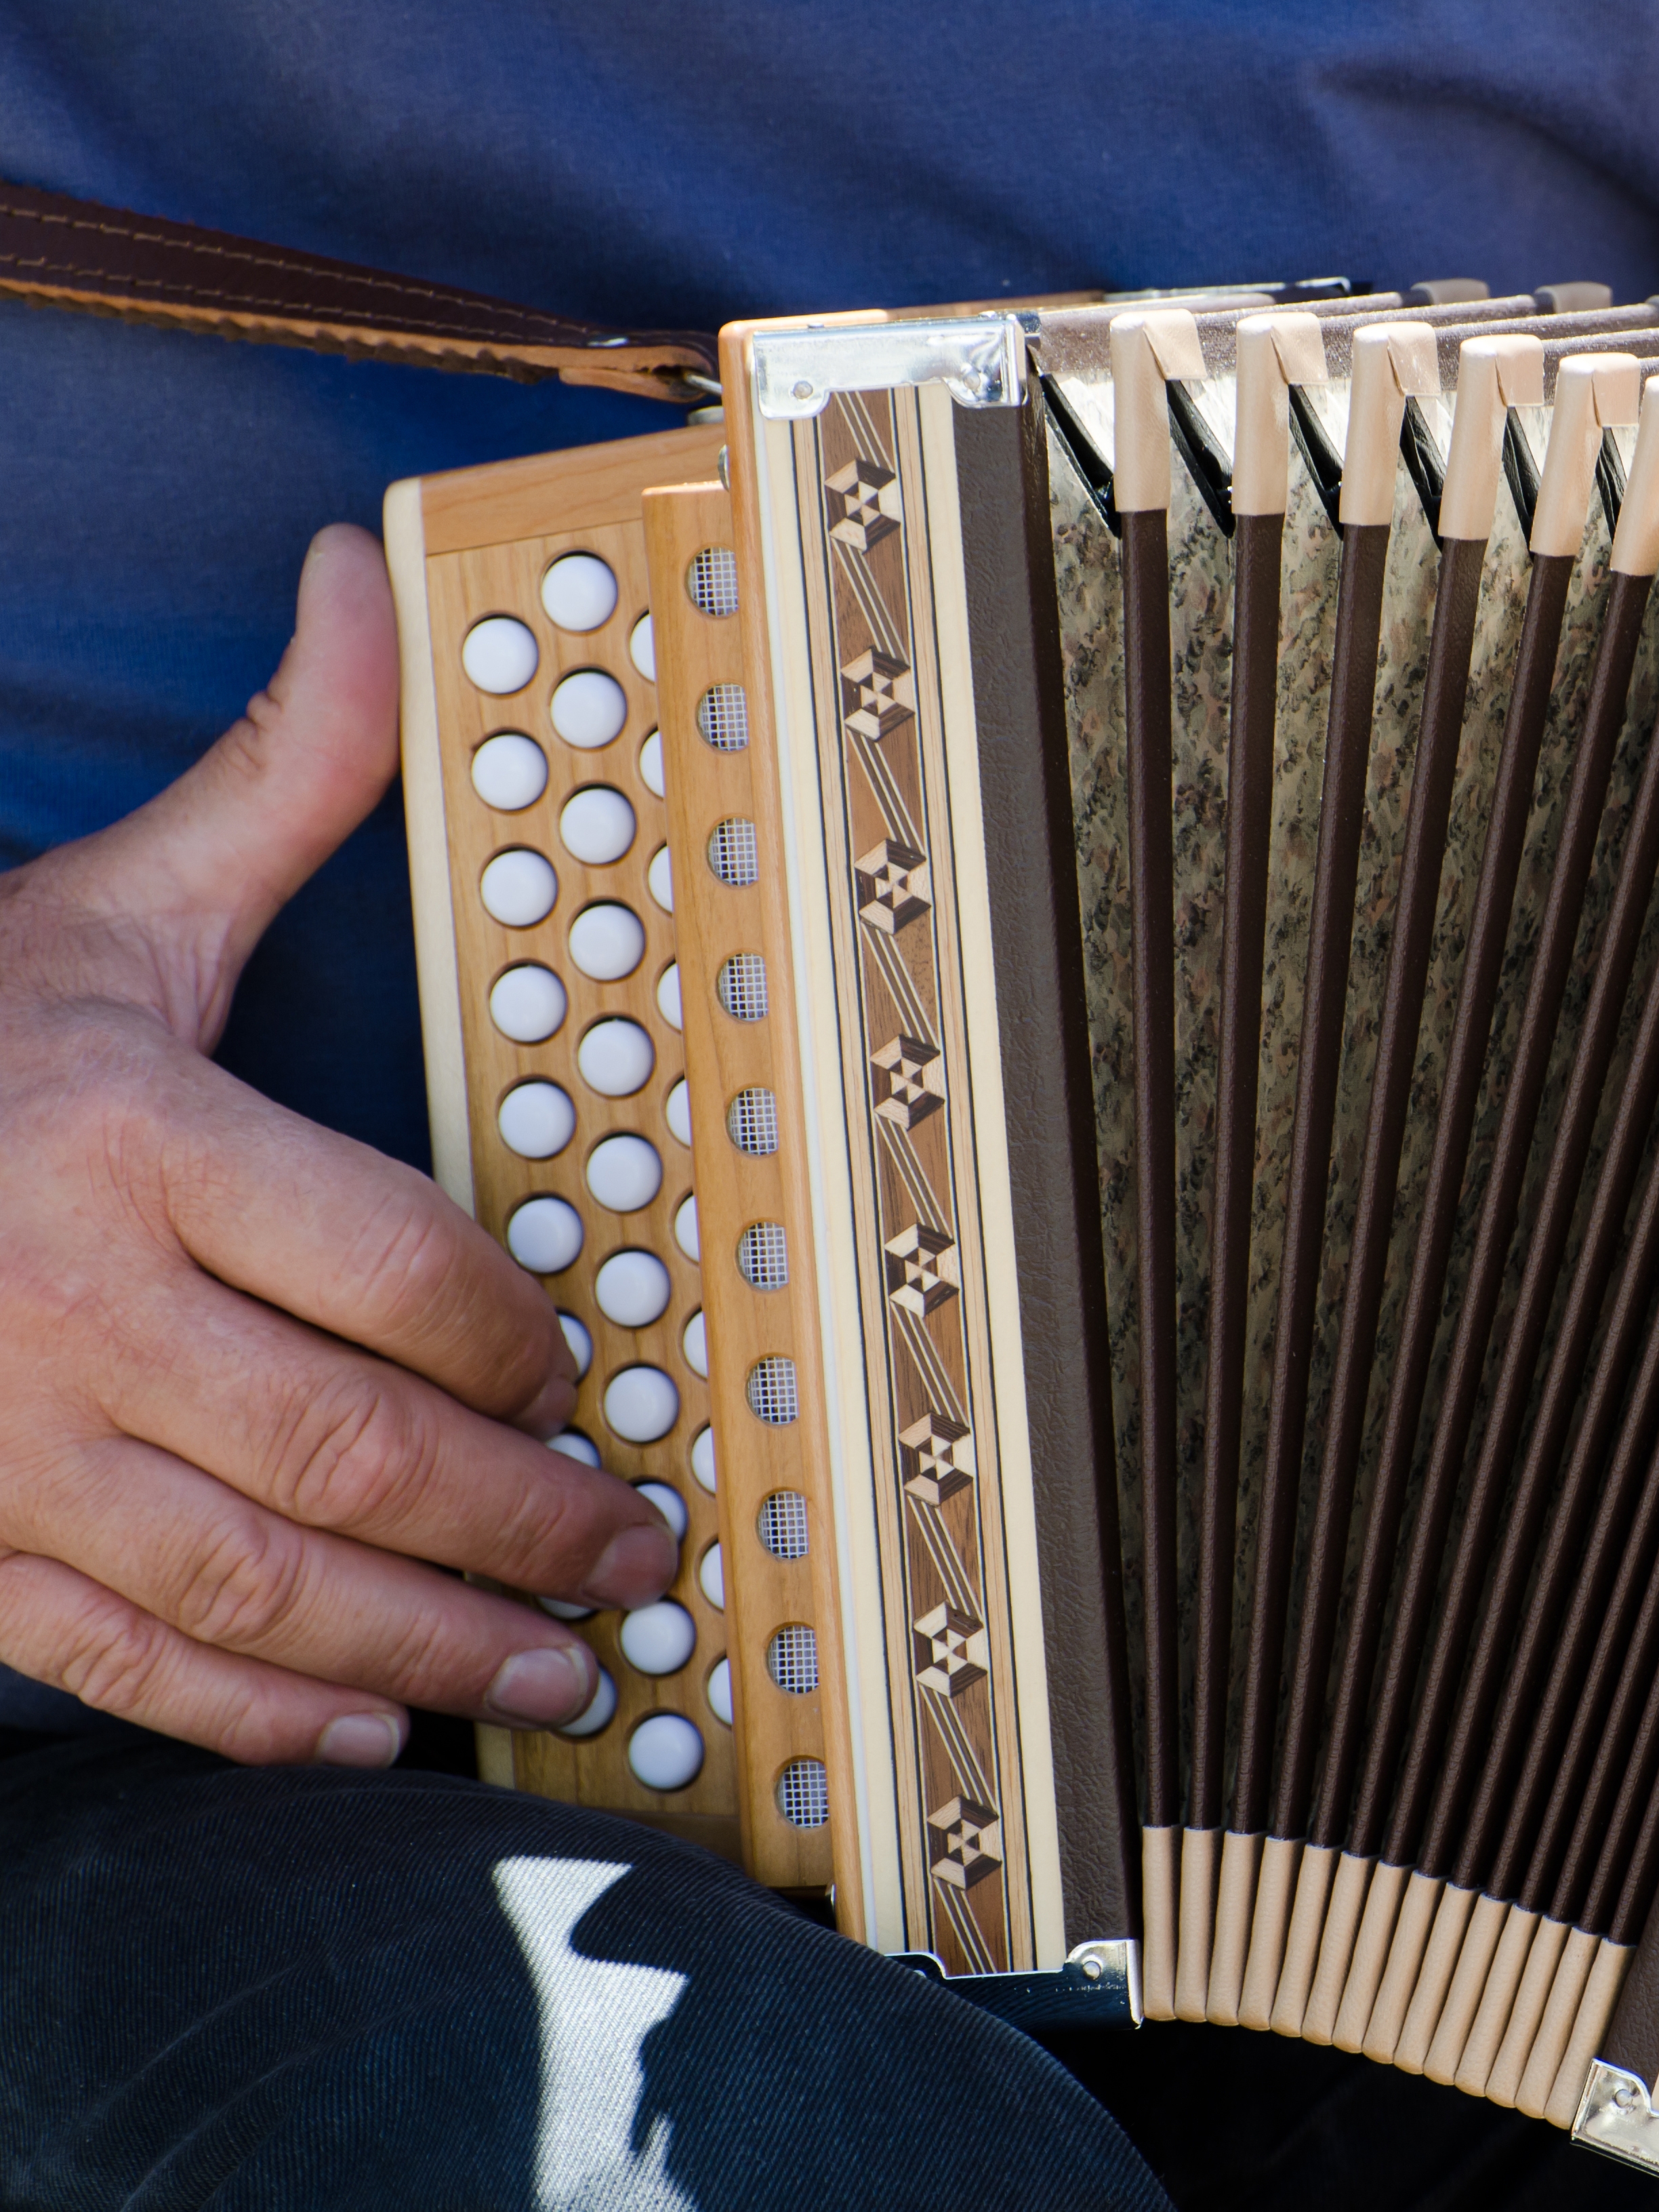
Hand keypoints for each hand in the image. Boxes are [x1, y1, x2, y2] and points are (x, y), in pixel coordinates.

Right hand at [0, 526, 677, 1765]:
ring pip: (256, 1579)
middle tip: (640, 1554)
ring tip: (558, 1669)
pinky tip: (362, 1727)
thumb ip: (280, 771)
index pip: (398, 1269)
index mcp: (127, 1139)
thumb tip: (366, 581)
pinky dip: (249, 1714)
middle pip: (355, 1446)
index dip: (527, 1342)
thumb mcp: (106, 899)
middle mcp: (64, 1305)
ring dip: (429, 1640)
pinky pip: (113, 1659)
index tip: (592, 1376)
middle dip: (525, 1520)